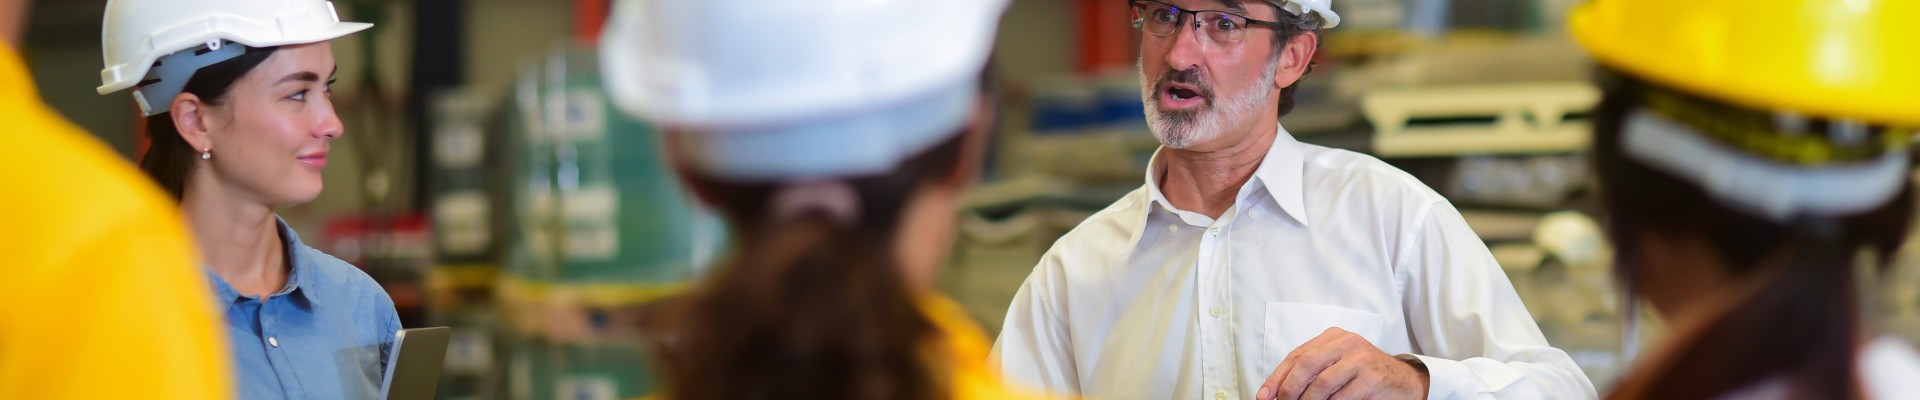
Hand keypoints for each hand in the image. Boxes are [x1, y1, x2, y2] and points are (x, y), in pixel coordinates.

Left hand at [1256, 327, 1428, 399]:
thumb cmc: (1364, 375)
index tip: (1264, 396)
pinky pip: (1342, 397)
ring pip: (1322, 383)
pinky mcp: (1372, 377)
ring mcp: (1361, 359)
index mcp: (1333, 337)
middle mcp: (1346, 343)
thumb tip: (1277, 392)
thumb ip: (1311, 372)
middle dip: (1289, 389)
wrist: (1403, 381)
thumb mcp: (1336, 365)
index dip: (1277, 378)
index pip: (1297, 356)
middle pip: (1306, 364)